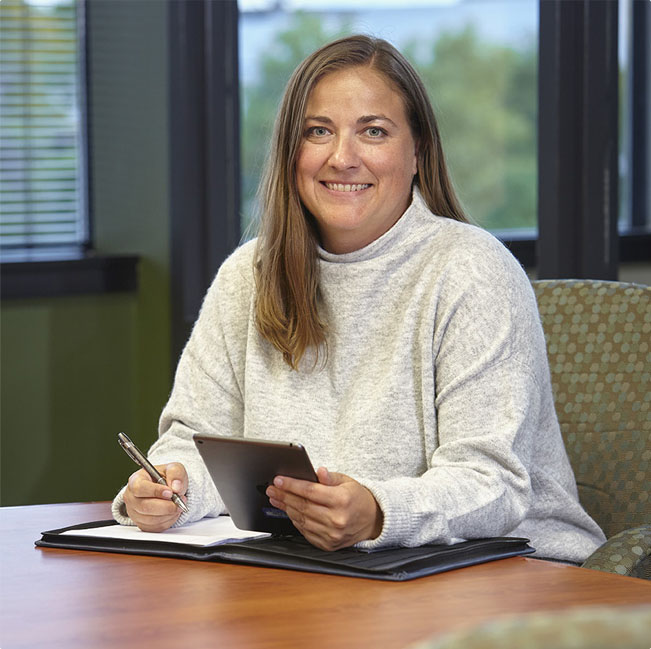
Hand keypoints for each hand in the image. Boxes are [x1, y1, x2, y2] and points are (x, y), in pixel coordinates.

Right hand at [123, 462, 187, 531]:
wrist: (167, 489)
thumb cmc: (166, 477)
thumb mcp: (173, 468)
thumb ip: (175, 473)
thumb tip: (176, 487)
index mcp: (135, 480)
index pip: (140, 488)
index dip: (155, 491)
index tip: (170, 492)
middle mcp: (131, 497)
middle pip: (144, 506)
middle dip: (166, 506)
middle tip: (180, 501)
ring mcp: (135, 512)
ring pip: (151, 519)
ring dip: (169, 514)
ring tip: (178, 504)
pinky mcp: (142, 524)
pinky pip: (155, 527)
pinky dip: (168, 521)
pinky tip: (172, 512)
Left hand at [265, 467, 382, 550]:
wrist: (372, 521)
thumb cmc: (357, 498)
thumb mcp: (347, 481)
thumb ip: (330, 477)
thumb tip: (318, 471)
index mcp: (341, 500)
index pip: (310, 491)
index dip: (291, 485)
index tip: (278, 480)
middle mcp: (336, 519)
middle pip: (302, 506)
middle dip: (284, 495)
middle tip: (272, 489)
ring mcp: (332, 534)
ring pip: (301, 519)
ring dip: (286, 508)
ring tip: (277, 499)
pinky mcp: (328, 544)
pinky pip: (306, 532)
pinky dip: (295, 521)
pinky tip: (290, 511)